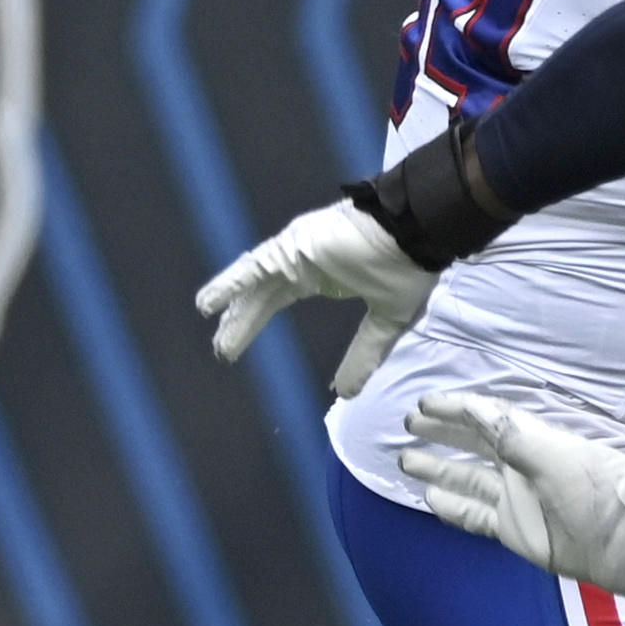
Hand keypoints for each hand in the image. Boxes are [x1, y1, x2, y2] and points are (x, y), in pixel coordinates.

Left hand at [193, 195, 436, 367]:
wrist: (416, 232)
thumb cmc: (406, 268)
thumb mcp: (386, 322)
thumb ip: (363, 355)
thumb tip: (348, 393)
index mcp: (321, 278)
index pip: (277, 302)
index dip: (255, 324)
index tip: (234, 346)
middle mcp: (300, 264)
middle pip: (260, 297)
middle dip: (240, 322)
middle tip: (221, 348)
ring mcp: (293, 253)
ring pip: (253, 284)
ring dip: (231, 306)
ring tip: (208, 323)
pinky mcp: (291, 247)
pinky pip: (252, 267)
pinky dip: (229, 284)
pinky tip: (208, 303)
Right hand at [396, 390, 624, 607]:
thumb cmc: (596, 489)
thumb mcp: (554, 452)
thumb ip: (510, 432)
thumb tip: (472, 409)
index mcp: (533, 439)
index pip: (485, 417)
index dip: (454, 408)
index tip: (423, 402)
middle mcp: (520, 465)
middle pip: (472, 443)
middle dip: (441, 432)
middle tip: (408, 424)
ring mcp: (514, 498)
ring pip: (465, 478)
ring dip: (436, 468)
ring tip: (404, 459)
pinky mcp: (512, 530)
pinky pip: (473, 514)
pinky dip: (450, 507)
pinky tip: (428, 498)